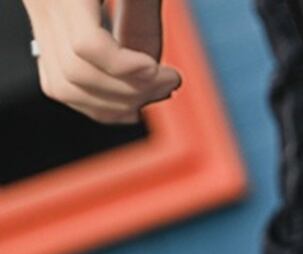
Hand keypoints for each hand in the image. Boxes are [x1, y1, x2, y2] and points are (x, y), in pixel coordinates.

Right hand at [23, 0, 179, 124]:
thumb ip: (141, 12)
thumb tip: (152, 70)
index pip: (89, 47)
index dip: (128, 69)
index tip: (163, 70)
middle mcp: (43, 2)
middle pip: (79, 73)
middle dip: (132, 90)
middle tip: (171, 83)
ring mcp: (39, 19)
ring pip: (66, 87)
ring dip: (118, 103)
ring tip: (157, 90)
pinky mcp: (44, 32)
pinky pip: (60, 85)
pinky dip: (98, 103)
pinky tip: (133, 99)